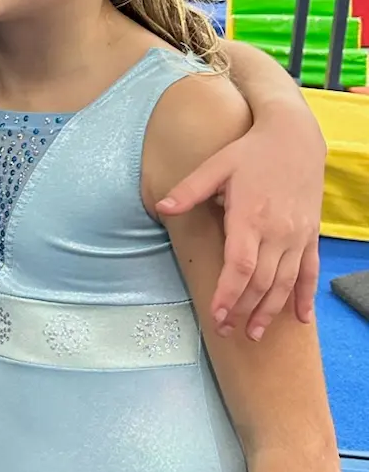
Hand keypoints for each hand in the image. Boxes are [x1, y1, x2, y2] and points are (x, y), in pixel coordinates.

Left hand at [157, 106, 323, 337]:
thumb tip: (161, 207)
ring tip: (255, 334)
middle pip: (261, 281)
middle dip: (243, 310)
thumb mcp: (216, 164)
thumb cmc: (250, 151)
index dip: (228, 294)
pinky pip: (309, 271)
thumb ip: (189, 190)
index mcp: (249, 216)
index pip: (239, 266)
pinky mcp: (310, 235)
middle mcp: (277, 231)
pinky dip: (305, 296)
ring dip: (270, 311)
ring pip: (285, 282)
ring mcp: (297, 235)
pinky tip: (301, 319)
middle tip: (227, 332)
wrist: (294, 136)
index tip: (216, 315)